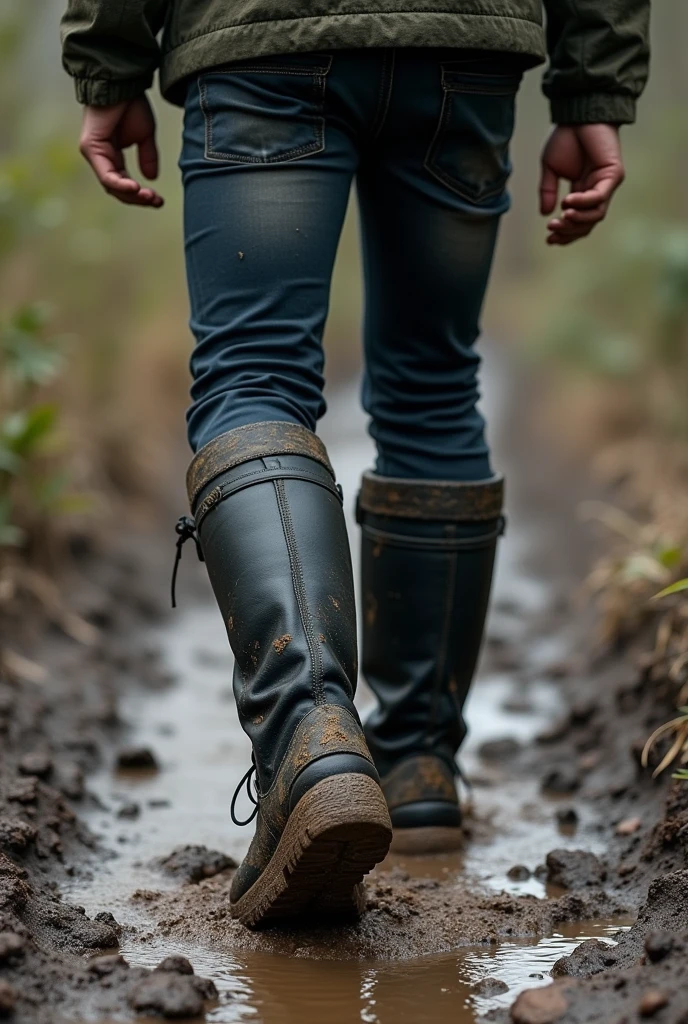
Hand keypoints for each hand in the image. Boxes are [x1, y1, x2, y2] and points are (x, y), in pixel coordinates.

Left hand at [79, 96, 163, 207]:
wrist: (122, 83)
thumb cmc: (131, 104)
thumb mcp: (145, 136)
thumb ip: (147, 157)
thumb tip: (150, 178)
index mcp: (112, 156)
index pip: (124, 184)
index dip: (141, 196)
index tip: (159, 200)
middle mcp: (101, 157)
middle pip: (117, 189)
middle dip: (138, 199)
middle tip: (156, 201)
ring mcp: (93, 154)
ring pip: (111, 186)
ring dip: (131, 195)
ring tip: (148, 197)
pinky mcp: (90, 148)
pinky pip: (106, 175)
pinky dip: (120, 184)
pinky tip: (135, 187)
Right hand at [539, 124, 623, 244]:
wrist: (577, 113)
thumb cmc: (566, 137)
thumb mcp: (551, 169)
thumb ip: (549, 192)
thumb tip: (546, 214)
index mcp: (582, 192)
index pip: (577, 221)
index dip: (564, 233)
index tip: (548, 238)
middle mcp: (596, 191)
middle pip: (587, 224)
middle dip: (569, 231)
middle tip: (551, 229)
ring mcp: (607, 184)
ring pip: (596, 216)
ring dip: (576, 221)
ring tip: (560, 218)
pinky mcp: (614, 175)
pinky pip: (599, 198)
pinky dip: (583, 203)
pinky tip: (567, 202)